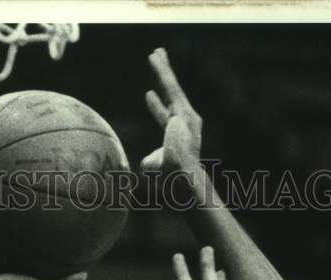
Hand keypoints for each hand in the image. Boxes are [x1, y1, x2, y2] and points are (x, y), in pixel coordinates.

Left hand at [141, 47, 201, 172]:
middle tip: (158, 61)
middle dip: (163, 79)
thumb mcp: (155, 167)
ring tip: (155, 53)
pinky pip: (171, 86)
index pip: (165, 117)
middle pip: (171, 96)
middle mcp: (185, 122)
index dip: (156, 107)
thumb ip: (150, 162)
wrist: (182, 175)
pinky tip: (156, 57)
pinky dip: (163, 71)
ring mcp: (186, 115)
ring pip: (172, 87)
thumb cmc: (171, 176)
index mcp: (178, 134)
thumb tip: (144, 165)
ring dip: (162, 69)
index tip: (148, 94)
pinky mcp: (183, 109)